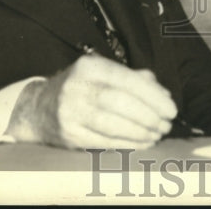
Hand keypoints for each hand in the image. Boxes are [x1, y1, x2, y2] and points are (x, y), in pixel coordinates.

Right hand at [7, 54, 177, 149]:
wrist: (39, 108)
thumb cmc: (83, 88)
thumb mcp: (104, 73)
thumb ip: (135, 79)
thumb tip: (163, 94)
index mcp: (90, 66)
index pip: (126, 80)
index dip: (152, 96)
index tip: (171, 108)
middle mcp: (77, 87)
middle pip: (119, 102)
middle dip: (148, 116)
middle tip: (166, 124)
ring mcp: (70, 113)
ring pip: (111, 125)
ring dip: (140, 132)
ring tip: (157, 134)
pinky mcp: (68, 135)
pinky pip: (103, 141)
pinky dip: (127, 144)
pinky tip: (142, 143)